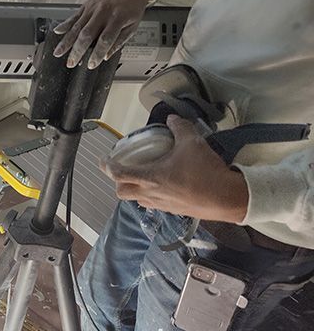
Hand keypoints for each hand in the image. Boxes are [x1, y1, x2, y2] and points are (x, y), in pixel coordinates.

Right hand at [54, 0, 152, 68]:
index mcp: (118, 18)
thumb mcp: (133, 26)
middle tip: (71, 63)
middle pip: (87, 34)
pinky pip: (74, 16)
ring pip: (77, 27)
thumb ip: (119, 42)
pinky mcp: (86, 5)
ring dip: (66, 41)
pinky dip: (64, 25)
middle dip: (77, 51)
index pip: (105, 39)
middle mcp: (103, 12)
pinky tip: (57, 32)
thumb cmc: (132, 6)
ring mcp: (93, 8)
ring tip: (58, 53)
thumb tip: (106, 56)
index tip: (91, 64)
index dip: (97, 54)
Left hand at [102, 116, 248, 222]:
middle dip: (119, 183)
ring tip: (141, 178)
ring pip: (138, 200)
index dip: (108, 167)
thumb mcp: (192, 143)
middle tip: (123, 171)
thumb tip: (172, 118)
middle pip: (122, 193)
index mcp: (150, 178)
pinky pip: (154, 205)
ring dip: (135, 190)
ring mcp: (161, 205)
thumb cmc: (205, 171)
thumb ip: (180, 128)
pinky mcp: (173, 211)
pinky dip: (151, 196)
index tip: (103, 162)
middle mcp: (151, 194)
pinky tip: (162, 187)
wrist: (227, 198)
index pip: (119, 174)